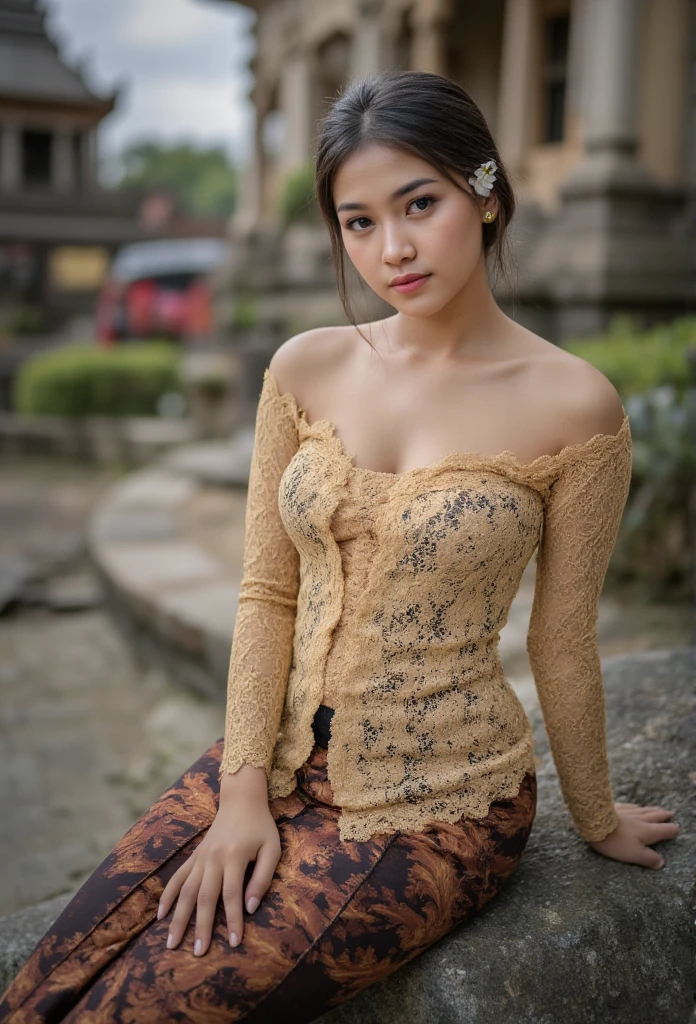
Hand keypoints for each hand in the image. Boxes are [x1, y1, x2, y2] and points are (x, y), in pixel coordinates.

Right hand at [157, 771, 280, 955]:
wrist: (241, 800)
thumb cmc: (260, 827)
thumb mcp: (272, 848)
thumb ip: (262, 877)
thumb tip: (251, 908)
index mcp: (234, 856)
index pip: (232, 895)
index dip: (234, 920)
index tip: (234, 944)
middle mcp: (213, 858)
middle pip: (205, 897)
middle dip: (201, 927)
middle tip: (198, 953)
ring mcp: (200, 857)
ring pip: (185, 891)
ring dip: (178, 918)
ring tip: (171, 943)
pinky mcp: (194, 856)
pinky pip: (177, 878)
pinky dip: (167, 896)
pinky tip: (161, 915)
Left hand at [587, 802, 678, 868]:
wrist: (594, 821)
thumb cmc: (615, 841)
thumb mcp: (634, 855)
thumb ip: (649, 858)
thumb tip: (661, 862)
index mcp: (647, 831)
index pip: (663, 830)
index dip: (670, 830)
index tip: (676, 828)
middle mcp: (639, 819)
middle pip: (654, 816)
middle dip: (663, 816)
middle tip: (669, 813)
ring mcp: (627, 812)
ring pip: (643, 810)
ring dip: (652, 810)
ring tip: (657, 809)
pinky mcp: (615, 808)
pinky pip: (629, 806)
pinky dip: (635, 807)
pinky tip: (634, 806)